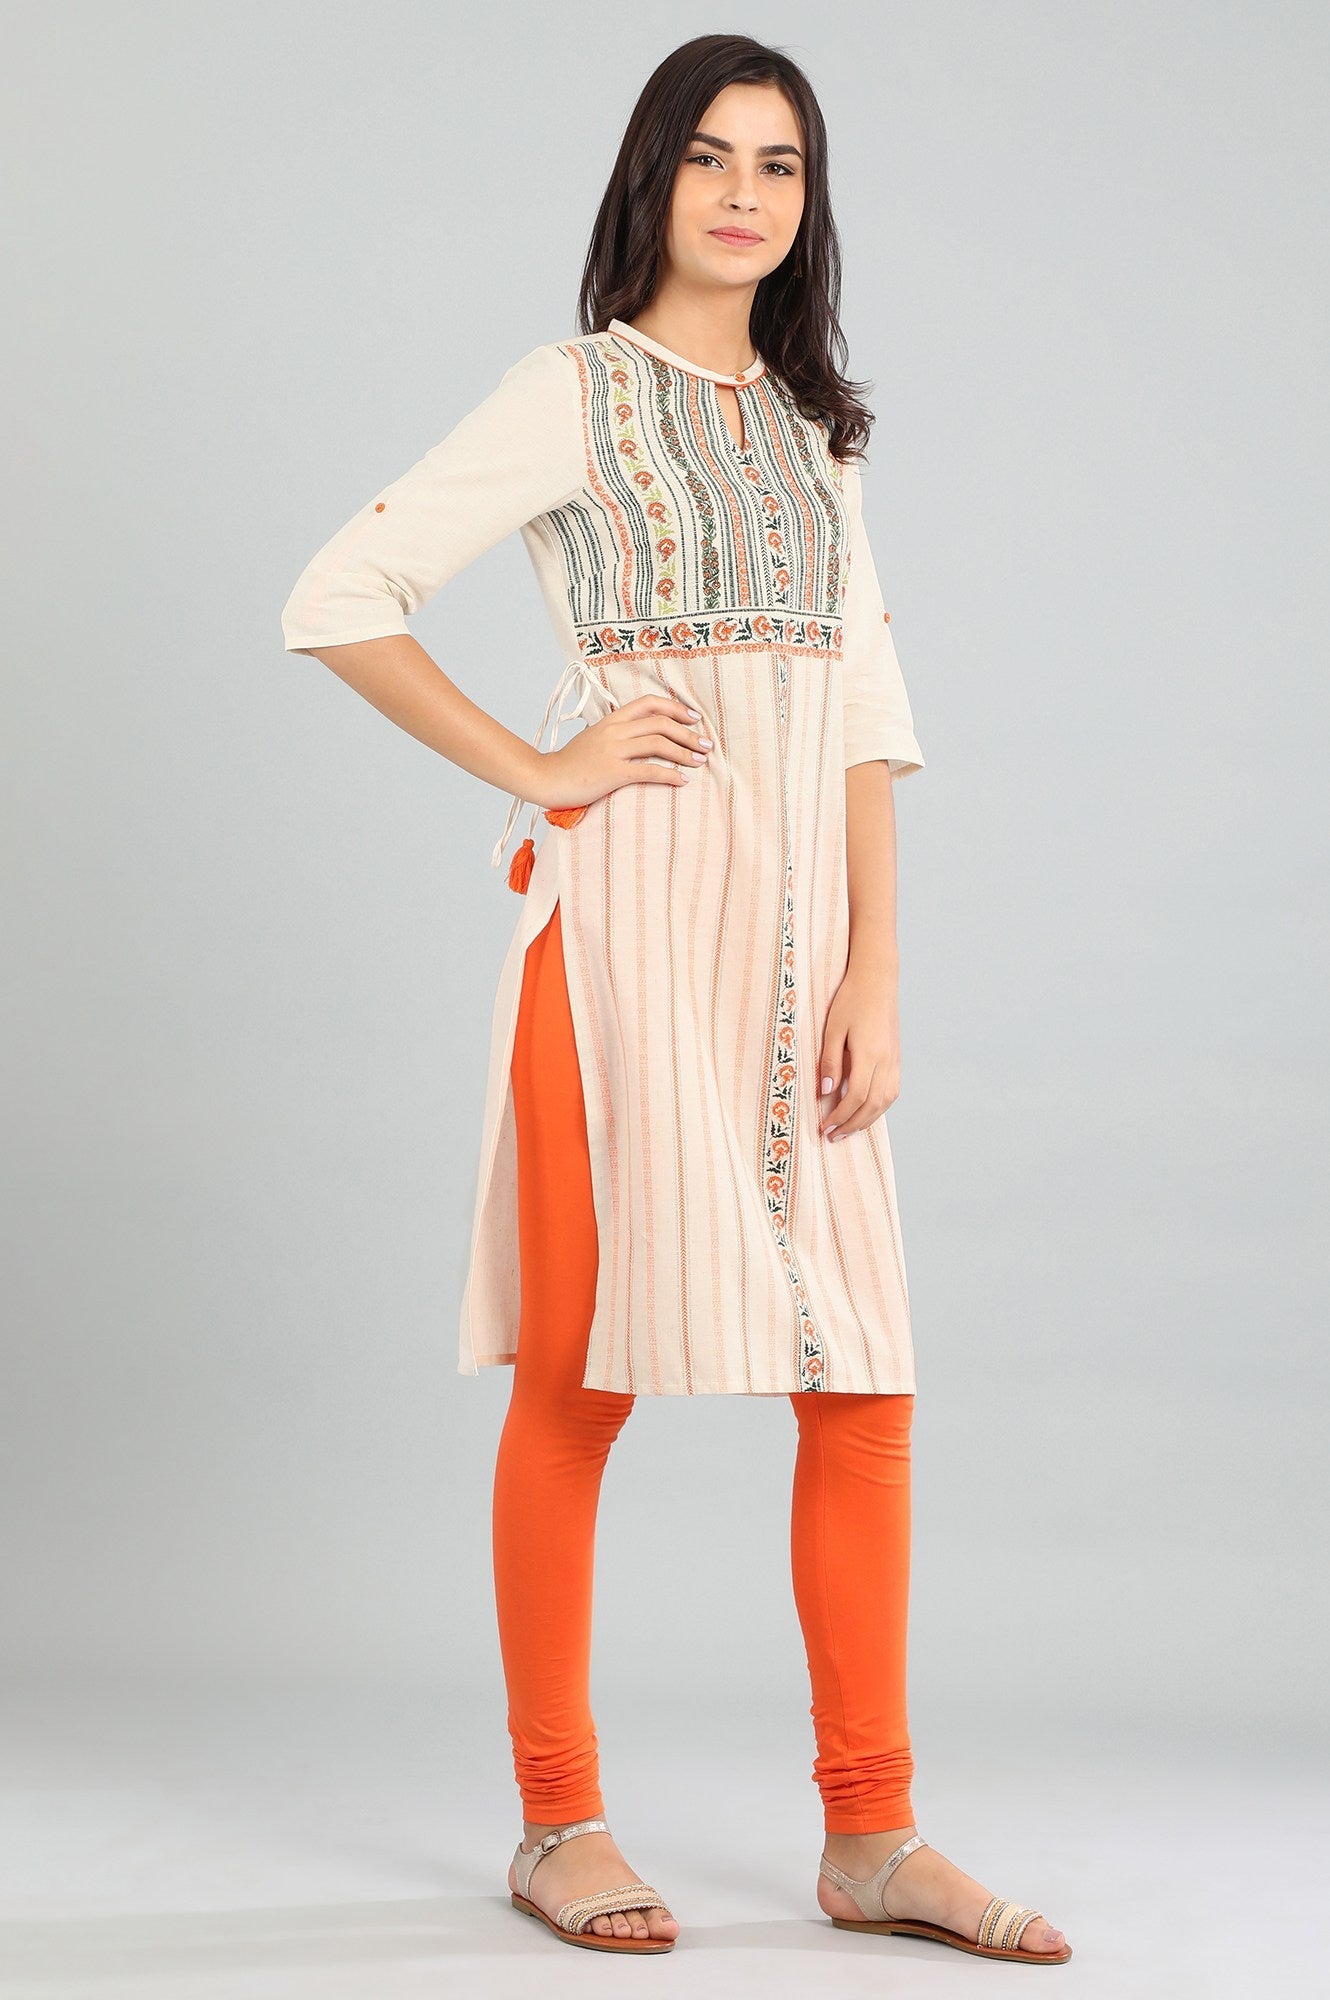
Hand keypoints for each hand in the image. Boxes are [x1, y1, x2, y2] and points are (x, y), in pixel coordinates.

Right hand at [535, 695, 711, 809]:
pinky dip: (670, 775)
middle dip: (688, 733)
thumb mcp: (594, 737)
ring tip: (700, 761)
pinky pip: (649, 771)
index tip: (694, 719)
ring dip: (684, 752)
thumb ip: (617, 732)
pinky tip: (683, 781)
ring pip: (658, 743)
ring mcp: (613, 750)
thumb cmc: (571, 763)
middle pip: (660, 723)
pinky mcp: (612, 772)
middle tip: (706, 744)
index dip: (676, 708)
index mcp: (611, 719)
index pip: (649, 703)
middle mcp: (614, 730)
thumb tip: (642, 734)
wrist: (547, 778)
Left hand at [819, 963, 900, 1139]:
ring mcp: (894, 1059)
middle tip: (832, 1137)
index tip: (824, 1126)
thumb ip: (830, 1061)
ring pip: (885, 1101)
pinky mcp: (896, 1057)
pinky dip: (878, 1107)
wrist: (877, 980)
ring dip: (866, 1120)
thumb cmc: (851, 1000)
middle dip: (852, 1124)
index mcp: (869, 1053)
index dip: (840, 1116)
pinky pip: (892, 1091)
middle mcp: (886, 1060)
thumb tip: (825, 1092)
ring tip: (847, 1129)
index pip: (855, 1096)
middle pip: (872, 1104)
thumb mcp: (832, 1028)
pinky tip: (865, 1111)